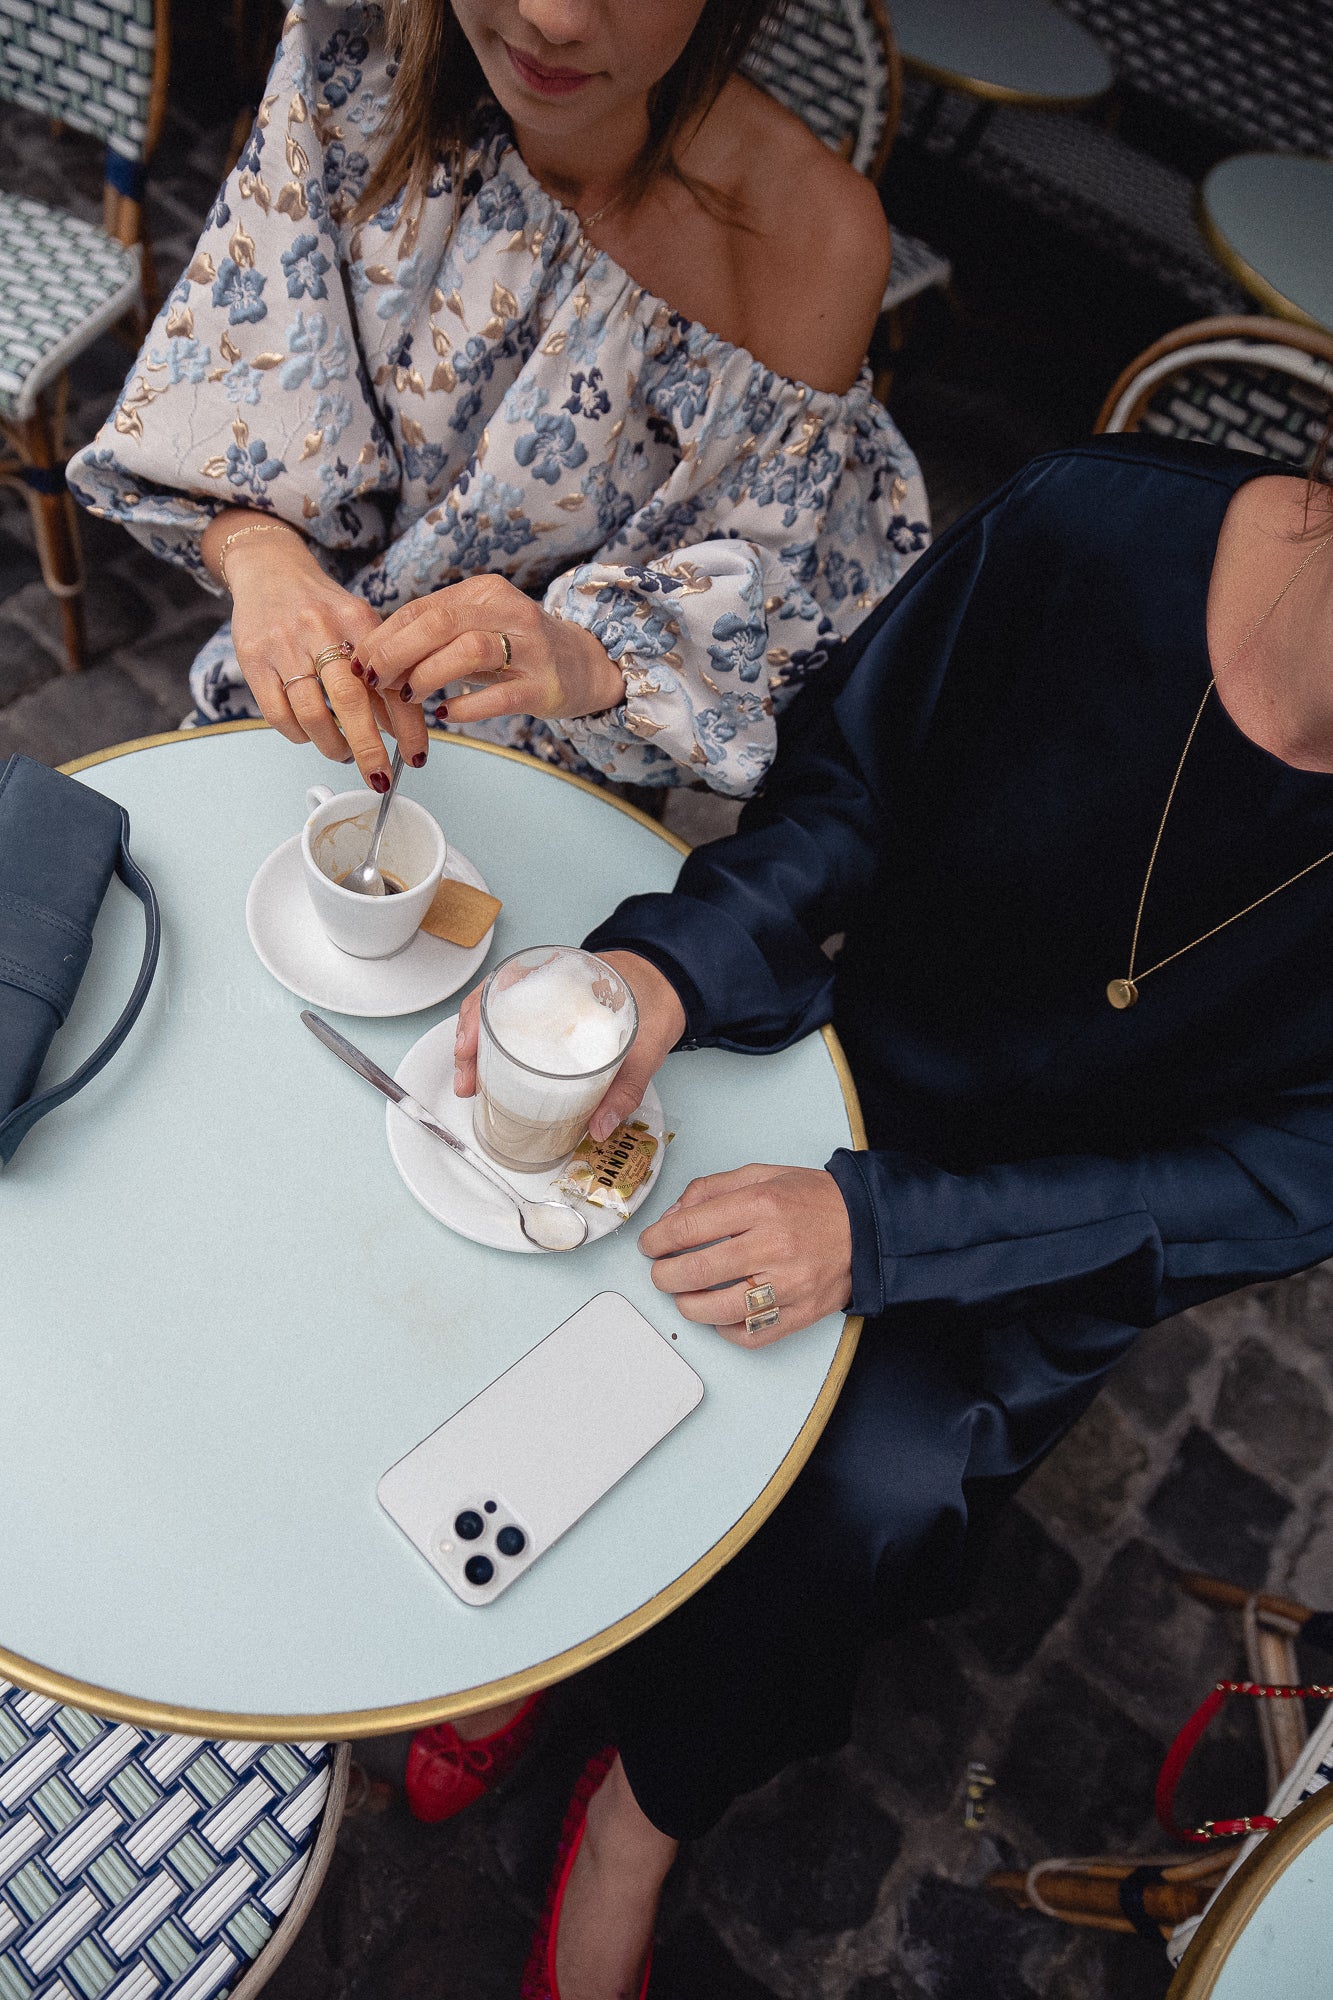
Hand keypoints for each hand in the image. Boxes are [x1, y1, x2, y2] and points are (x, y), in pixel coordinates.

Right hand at [211, 517, 428, 789]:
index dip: (407, 726)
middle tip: (379, 776)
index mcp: (357, 619)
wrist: (268, 569)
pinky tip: (309, 735)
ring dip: (332, 746)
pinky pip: (278, 715)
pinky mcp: (254, 660)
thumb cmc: (322, 606)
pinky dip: (298, 735)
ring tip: (343, 753)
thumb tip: (399, 728)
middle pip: (350, 702)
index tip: (416, 756)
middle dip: (369, 748)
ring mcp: (283, 645)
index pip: (389, 680)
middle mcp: (320, 629)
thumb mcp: (359, 625)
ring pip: (312, 715)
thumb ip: (380, 670)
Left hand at [359, 573, 624, 722]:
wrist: (586, 665)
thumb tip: (375, 654)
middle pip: (439, 623)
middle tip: (375, 680)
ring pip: (468, 651)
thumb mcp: (477, 628)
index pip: (422, 608)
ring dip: (428, 675)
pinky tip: (446, 714)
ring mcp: (529, 648)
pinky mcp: (543, 685)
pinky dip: (466, 706)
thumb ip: (434, 635)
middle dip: (397, 653)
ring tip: (409, 696)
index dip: (385, 636)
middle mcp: (508, 612)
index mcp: (484, 592)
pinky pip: (499, 696)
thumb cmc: (518, 649)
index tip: (362, 660)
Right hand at [451, 950, 685, 1138]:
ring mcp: (544, 997)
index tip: (469, 1048)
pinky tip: (490, 1071)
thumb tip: (600, 1128)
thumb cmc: (655, 1003)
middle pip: (490, 1003)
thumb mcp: (646, 1048)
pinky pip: (513, 1024)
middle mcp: (547, 982)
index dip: (477, 1016)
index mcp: (565, 978)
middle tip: (466, 1080)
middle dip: (467, 1041)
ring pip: (495, 1015)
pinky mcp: (549, 1014)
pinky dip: (495, 1046)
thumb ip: (625, 1089)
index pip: (504, 985)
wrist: (670, 984)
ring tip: (470, 1080)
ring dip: (476, 1046)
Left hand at [637, 1164, 852, 1346]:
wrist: (870, 1226)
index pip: (690, 1226)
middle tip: (660, 1273)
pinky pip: (750, 1334)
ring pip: (719, 1310)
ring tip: (685, 1296)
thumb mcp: (763, 1174)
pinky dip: (725, 1330)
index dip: (658, 1239)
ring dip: (688, 1306)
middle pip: (698, 1271)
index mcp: (762, 1204)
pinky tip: (719, 1315)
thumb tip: (672, 1214)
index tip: (649, 1244)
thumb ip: (712, 1189)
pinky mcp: (801, 1313)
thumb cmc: (814, 1200)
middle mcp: (775, 1245)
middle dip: (664, 1276)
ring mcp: (789, 1284)